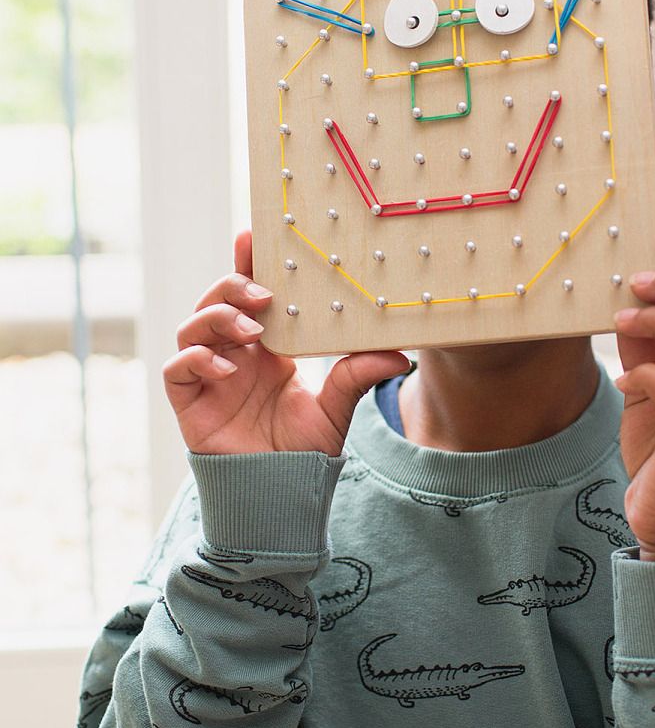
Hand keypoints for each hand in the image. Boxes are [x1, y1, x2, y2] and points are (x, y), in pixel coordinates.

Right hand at [162, 229, 409, 455]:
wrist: (281, 493)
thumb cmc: (306, 448)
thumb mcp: (338, 407)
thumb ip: (359, 375)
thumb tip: (403, 354)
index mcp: (268, 346)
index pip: (251, 294)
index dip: (247, 263)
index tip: (254, 234)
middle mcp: (235, 354)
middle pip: (217, 301)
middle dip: (233, 285)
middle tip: (263, 291)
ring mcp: (209, 376)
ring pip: (192, 327)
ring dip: (217, 319)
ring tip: (252, 330)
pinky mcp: (190, 402)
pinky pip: (177, 369)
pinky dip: (197, 361)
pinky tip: (228, 369)